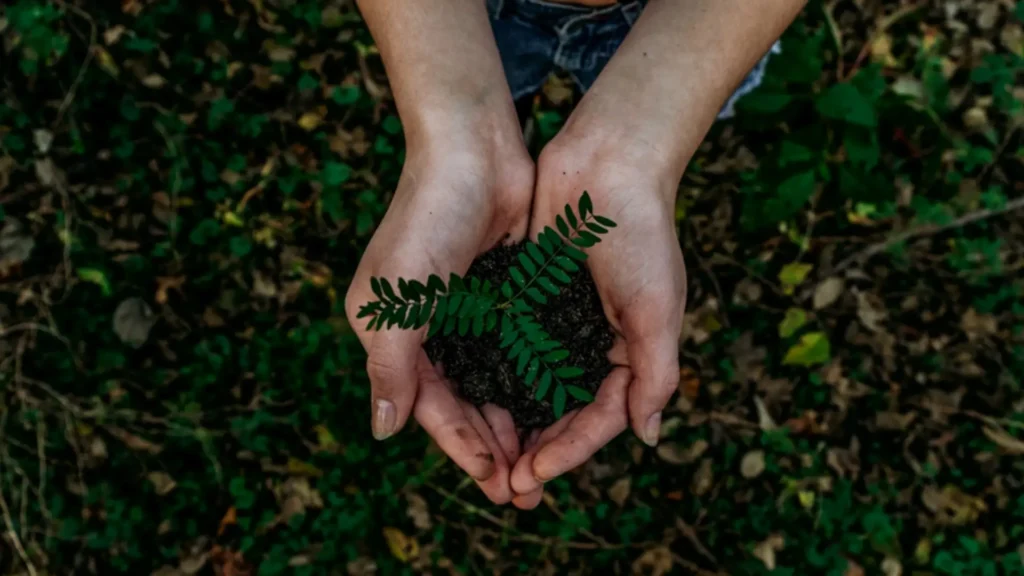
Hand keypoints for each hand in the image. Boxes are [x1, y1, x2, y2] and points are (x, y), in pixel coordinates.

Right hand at [345, 132, 533, 504]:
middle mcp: (427, 328)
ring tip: (543, 461)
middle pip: (463, 402)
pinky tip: (556, 408)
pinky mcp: (502, 294)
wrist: (473, 149)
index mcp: (392, 333)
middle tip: (525, 489)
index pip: (428, 405)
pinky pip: (517, 350)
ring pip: (492, 383)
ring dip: (515, 422)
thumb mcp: (397, 299)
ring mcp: (466, 312)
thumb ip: (390, 366)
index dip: (461, 446)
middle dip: (492, 446)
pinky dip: (532, 381)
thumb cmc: (427, 219)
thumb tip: (383, 431)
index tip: (495, 480)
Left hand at [508, 131, 687, 507]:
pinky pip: (509, 348)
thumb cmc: (641, 234)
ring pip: (532, 388)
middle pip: (563, 413)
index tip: (534, 474)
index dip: (569, 451)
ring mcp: (559, 322)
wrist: (607, 162)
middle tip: (506, 486)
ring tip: (485, 458)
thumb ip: (655, 374)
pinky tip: (470, 400)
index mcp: (630, 352)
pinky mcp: (528, 298)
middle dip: (537, 450)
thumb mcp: (657, 308)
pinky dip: (494, 376)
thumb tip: (648, 437)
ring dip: (512, 424)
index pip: (599, 418)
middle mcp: (593, 344)